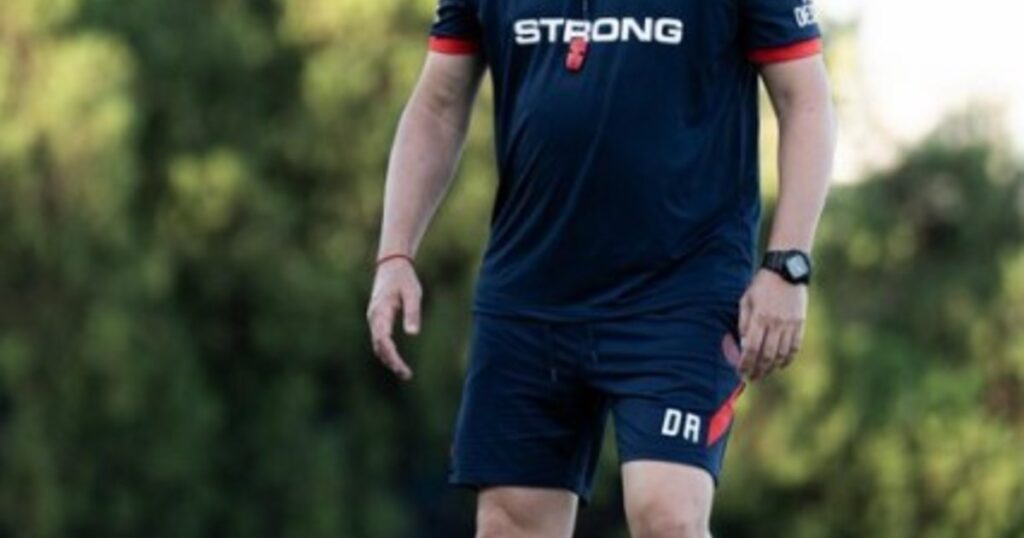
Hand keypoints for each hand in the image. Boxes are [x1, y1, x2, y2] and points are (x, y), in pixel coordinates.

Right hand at [366, 258, 421, 380]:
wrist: (392, 265)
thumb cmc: (404, 279)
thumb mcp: (413, 293)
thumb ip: (412, 313)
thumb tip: (413, 334)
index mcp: (381, 311)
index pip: (383, 339)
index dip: (391, 355)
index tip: (401, 367)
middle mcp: (374, 318)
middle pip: (379, 346)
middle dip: (391, 362)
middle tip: (406, 374)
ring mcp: (374, 319)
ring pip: (377, 345)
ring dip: (388, 359)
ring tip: (404, 372)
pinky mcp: (377, 319)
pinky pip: (379, 340)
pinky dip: (387, 352)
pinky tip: (397, 360)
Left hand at [738, 269, 806, 380]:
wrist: (787, 270)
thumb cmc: (761, 285)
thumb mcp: (746, 300)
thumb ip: (744, 323)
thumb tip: (743, 345)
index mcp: (759, 317)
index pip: (752, 348)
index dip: (746, 363)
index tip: (741, 371)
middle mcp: (776, 323)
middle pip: (767, 355)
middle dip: (758, 370)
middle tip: (752, 378)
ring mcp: (790, 324)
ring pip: (782, 354)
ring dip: (772, 367)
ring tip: (764, 373)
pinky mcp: (800, 323)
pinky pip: (795, 347)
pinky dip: (787, 359)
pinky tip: (781, 364)